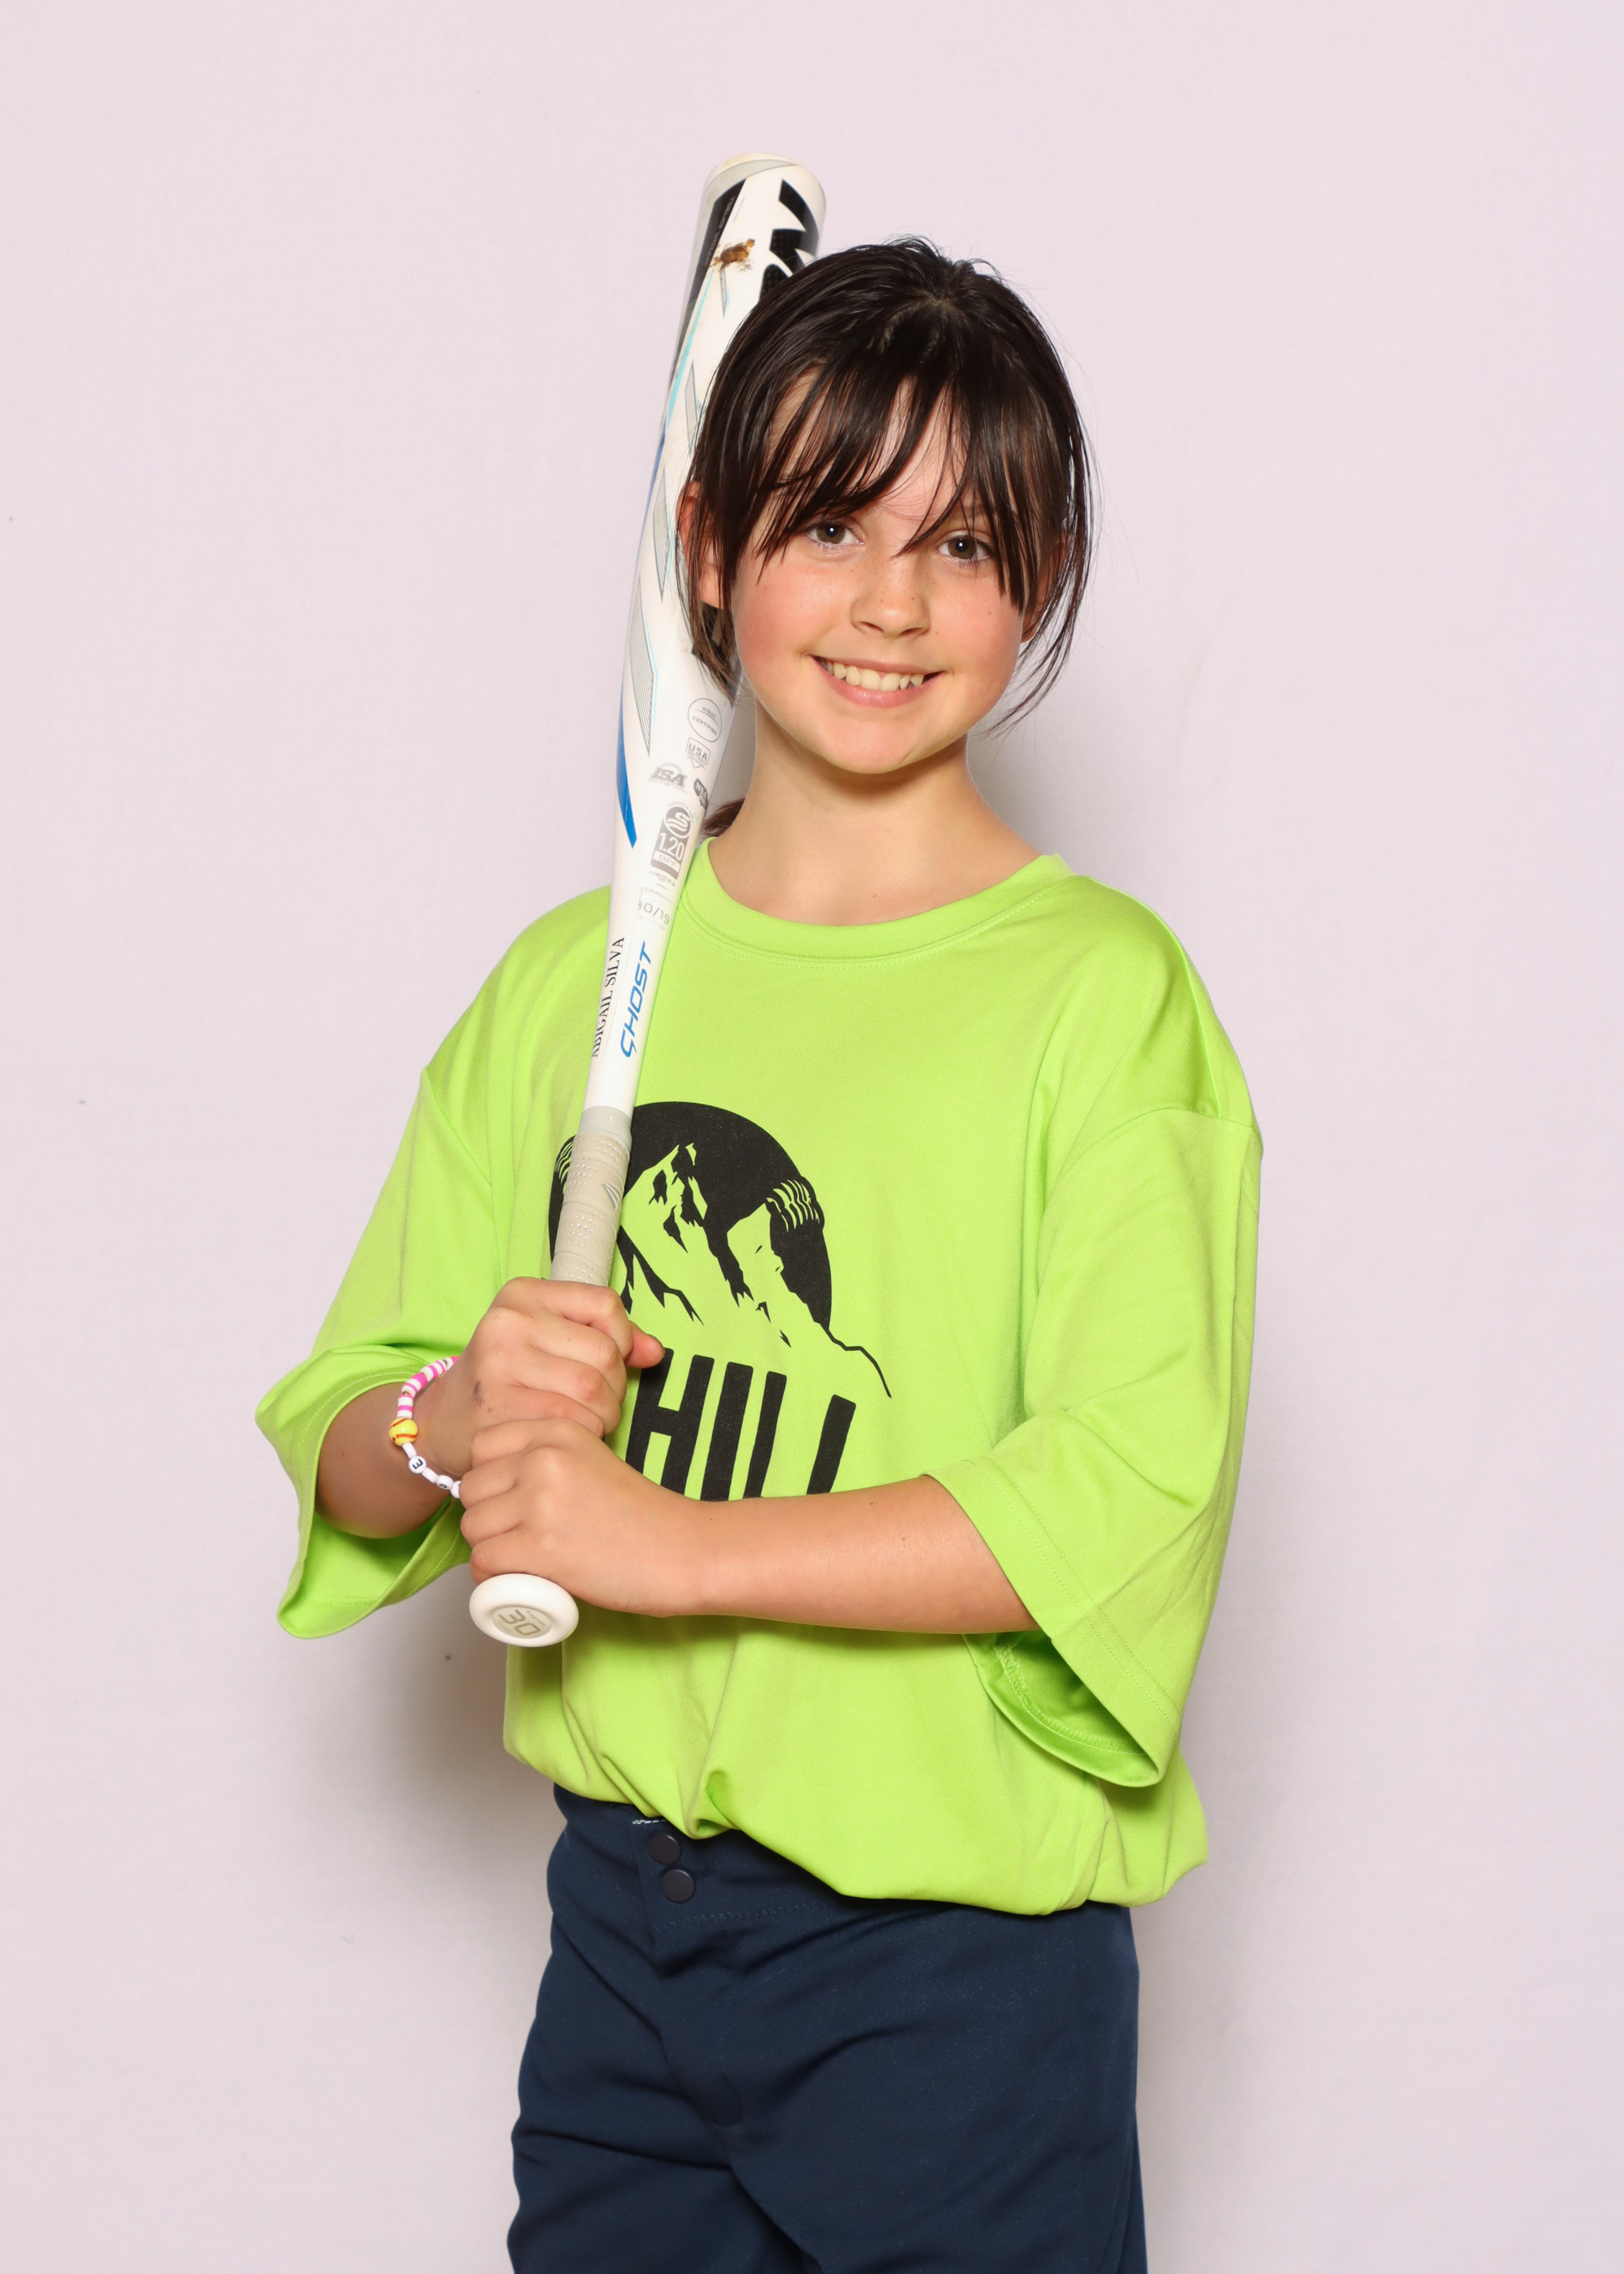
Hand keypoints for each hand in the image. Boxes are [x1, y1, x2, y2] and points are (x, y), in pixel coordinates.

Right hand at [413, 1280, 662, 1482]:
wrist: (444, 1422)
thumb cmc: (510, 1378)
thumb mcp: (550, 1341)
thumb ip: (607, 1339)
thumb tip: (655, 1352)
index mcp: (523, 1293)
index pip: (606, 1304)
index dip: (622, 1339)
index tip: (609, 1361)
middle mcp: (508, 1320)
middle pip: (605, 1353)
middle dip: (616, 1387)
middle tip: (599, 1403)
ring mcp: (499, 1362)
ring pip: (594, 1390)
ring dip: (605, 1415)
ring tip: (588, 1420)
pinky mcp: (497, 1405)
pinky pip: (572, 1421)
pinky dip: (584, 1434)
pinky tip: (568, 1436)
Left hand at [458, 1419, 700, 1617]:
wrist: (682, 1550)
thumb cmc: (640, 1516)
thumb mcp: (592, 1460)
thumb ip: (550, 1459)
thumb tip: (499, 1486)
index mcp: (557, 1430)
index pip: (482, 1447)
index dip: (489, 1479)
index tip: (509, 1501)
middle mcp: (544, 1458)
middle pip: (472, 1489)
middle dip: (487, 1517)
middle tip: (518, 1538)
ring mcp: (541, 1501)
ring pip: (473, 1527)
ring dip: (489, 1549)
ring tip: (521, 1560)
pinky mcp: (541, 1546)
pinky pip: (484, 1561)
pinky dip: (492, 1578)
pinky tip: (516, 1579)